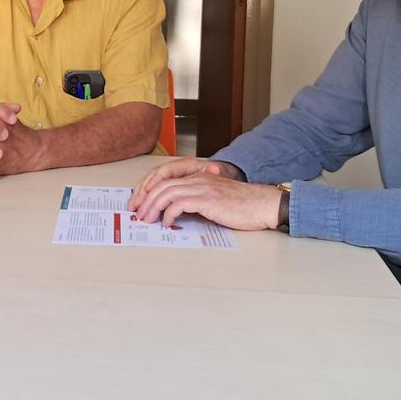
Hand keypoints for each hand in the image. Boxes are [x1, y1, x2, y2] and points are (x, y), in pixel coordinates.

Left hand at [128, 158, 281, 229]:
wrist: (262, 204)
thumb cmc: (243, 205)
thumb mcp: (216, 199)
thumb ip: (198, 200)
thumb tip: (179, 213)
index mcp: (198, 177)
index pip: (166, 179)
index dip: (150, 191)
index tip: (141, 205)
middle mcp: (197, 179)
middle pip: (162, 185)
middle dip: (145, 200)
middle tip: (138, 214)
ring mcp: (202, 188)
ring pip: (166, 193)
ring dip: (153, 207)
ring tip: (147, 220)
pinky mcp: (207, 200)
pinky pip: (179, 204)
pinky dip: (169, 214)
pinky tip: (168, 223)